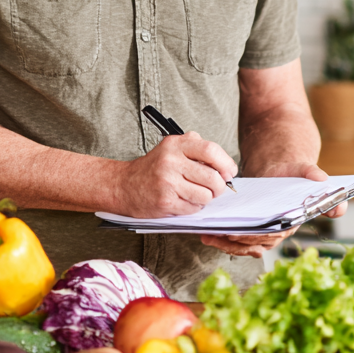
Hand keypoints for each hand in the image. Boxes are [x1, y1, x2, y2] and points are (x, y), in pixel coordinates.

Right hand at [116, 133, 235, 218]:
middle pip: (212, 177)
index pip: (211, 150)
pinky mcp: (165, 201)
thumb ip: (197, 150)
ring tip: (196, 194)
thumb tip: (226, 168)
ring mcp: (167, 182)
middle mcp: (171, 161)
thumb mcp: (172, 148)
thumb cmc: (154, 168)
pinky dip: (194, 207)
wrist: (124, 185)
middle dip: (219, 187)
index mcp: (175, 144)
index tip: (229, 172)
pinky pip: (193, 208)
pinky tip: (184, 201)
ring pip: (205, 195)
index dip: (226, 163)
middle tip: (216, 188)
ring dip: (206, 199)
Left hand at [198, 161, 347, 258]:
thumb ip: (313, 174)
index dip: (255, 236)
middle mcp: (278, 233)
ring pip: (244, 246)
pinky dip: (222, 241)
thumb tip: (325, 182)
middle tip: (219, 236)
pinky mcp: (250, 233)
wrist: (281, 173)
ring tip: (209, 237)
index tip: (238, 234)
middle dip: (236, 242)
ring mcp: (263, 235)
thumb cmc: (292, 173)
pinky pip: (237, 243)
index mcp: (291, 222)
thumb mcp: (303, 169)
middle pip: (256, 243)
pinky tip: (208, 236)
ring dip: (226, 245)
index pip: (273, 234)